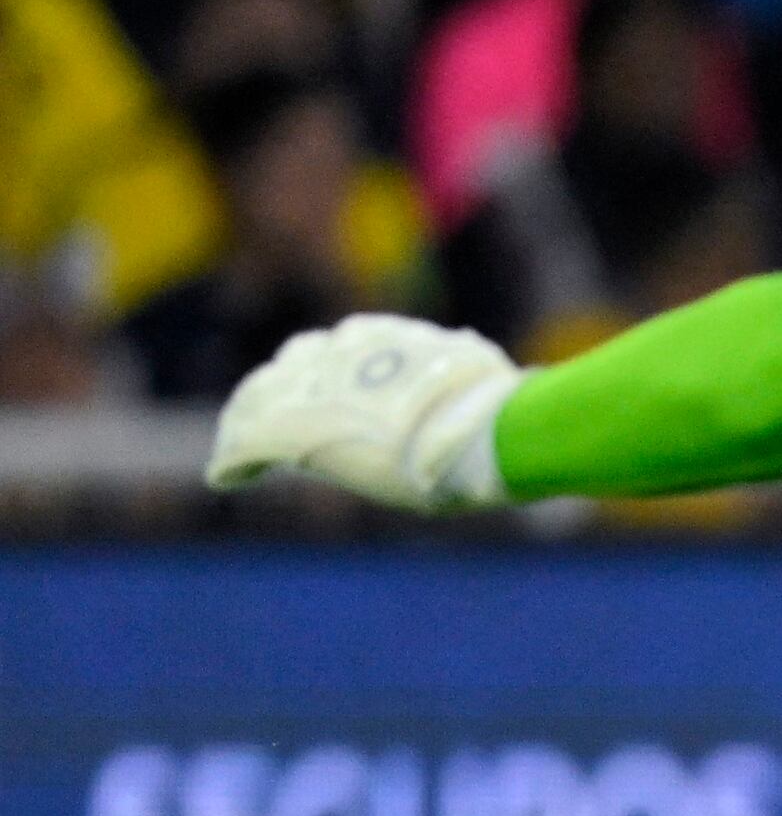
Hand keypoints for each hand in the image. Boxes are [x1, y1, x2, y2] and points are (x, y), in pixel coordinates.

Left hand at [206, 317, 520, 510]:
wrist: (481, 431)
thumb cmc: (499, 414)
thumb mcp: (488, 388)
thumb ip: (475, 385)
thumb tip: (523, 389)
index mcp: (386, 340)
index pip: (343, 347)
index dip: (328, 371)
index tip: (328, 396)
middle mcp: (339, 353)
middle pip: (291, 364)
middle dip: (277, 390)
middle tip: (268, 418)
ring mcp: (312, 391)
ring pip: (259, 400)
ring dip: (248, 422)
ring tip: (237, 444)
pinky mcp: (291, 430)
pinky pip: (245, 443)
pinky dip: (233, 460)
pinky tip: (224, 475)